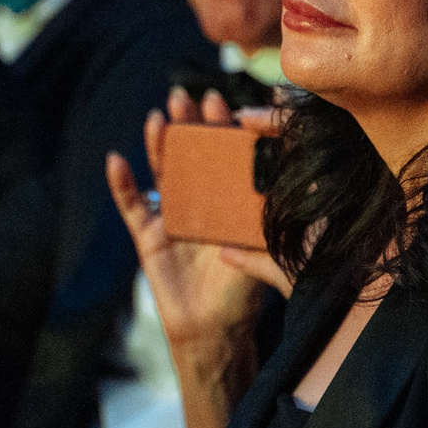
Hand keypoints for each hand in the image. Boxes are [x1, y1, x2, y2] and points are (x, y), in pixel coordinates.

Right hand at [107, 88, 288, 352]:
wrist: (214, 330)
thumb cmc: (244, 292)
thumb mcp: (267, 249)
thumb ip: (279, 219)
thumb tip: (310, 182)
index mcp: (226, 199)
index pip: (226, 154)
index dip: (226, 129)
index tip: (231, 106)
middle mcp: (199, 200)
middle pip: (192, 153)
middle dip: (192, 123)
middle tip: (193, 97)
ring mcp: (171, 214)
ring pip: (163, 169)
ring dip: (160, 141)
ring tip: (162, 115)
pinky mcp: (148, 235)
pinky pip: (131, 206)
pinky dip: (122, 184)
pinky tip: (117, 160)